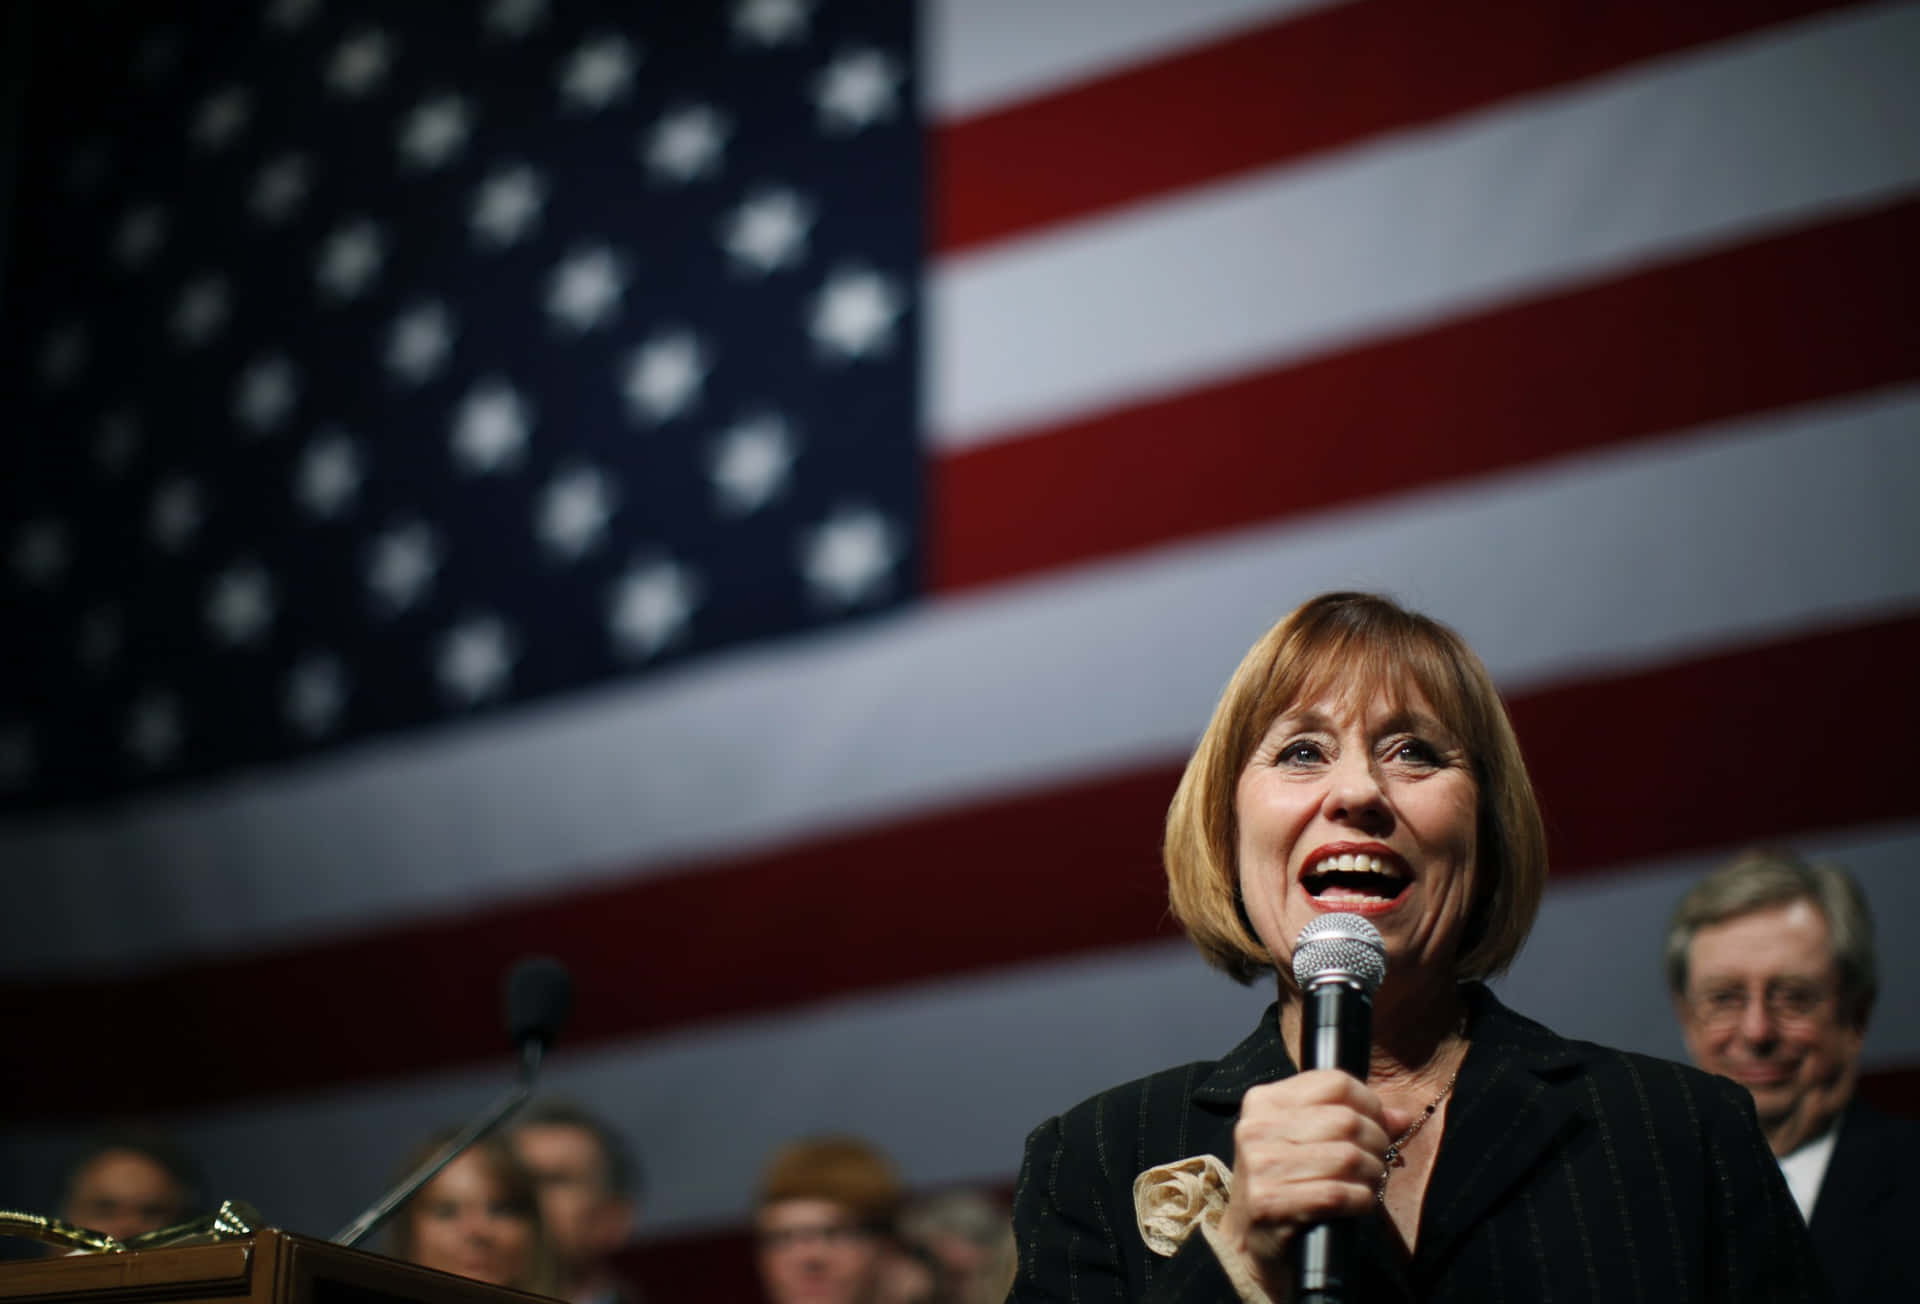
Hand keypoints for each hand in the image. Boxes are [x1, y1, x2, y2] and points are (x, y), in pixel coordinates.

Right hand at [1217, 1070, 1414, 1291]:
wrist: (1249, 1239)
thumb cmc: (1284, 1183)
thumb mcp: (1306, 1141)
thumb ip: (1351, 1120)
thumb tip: (1401, 1116)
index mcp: (1264, 1101)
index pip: (1334, 1083)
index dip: (1369, 1103)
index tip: (1378, 1124)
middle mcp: (1257, 1127)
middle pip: (1346, 1120)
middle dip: (1377, 1143)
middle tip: (1381, 1159)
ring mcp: (1261, 1165)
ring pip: (1347, 1157)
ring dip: (1373, 1173)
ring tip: (1372, 1182)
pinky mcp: (1270, 1202)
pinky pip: (1338, 1193)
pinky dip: (1361, 1199)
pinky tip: (1360, 1202)